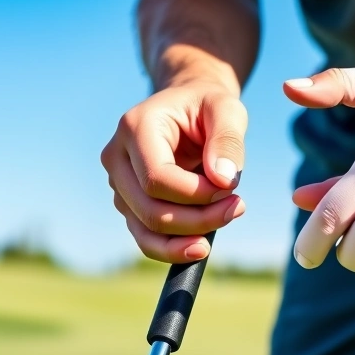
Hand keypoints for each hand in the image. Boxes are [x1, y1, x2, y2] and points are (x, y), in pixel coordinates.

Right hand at [102, 82, 246, 262]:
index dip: (196, 194)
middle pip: (150, 209)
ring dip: (189, 237)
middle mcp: (116, 157)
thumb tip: (223, 180)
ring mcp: (118, 184)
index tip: (232, 189)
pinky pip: (146, 239)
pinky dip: (174, 248)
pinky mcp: (128, 204)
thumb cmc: (208, 106)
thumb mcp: (227, 109)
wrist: (189, 107)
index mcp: (134, 127)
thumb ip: (228, 140)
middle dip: (198, 218)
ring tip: (226, 218)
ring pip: (146, 229)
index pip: (157, 178)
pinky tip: (202, 245)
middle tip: (238, 206)